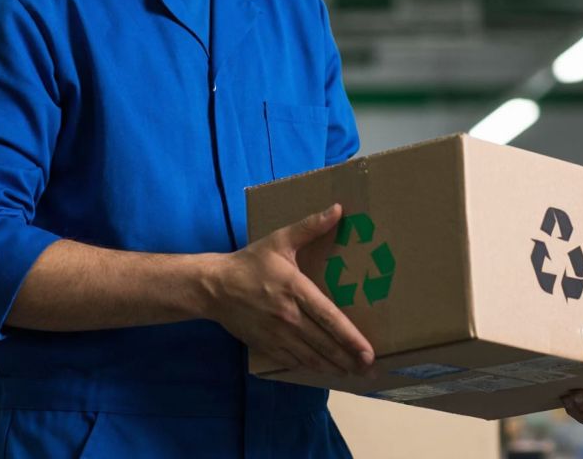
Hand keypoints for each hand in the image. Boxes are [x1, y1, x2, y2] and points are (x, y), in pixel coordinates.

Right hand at [207, 203, 375, 376]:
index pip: (329, 317)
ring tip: (353, 374)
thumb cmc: (250, 263)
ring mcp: (276, 334)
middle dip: (348, 359)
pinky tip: (325, 371)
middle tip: (369, 370)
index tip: (368, 352)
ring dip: (333, 367)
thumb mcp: (279, 240)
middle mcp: (288, 315)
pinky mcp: (266, 345)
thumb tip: (337, 209)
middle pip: (324, 343)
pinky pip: (293, 360)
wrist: (213, 287)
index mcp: (295, 289)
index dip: (350, 337)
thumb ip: (309, 227)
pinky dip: (311, 367)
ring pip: (310, 356)